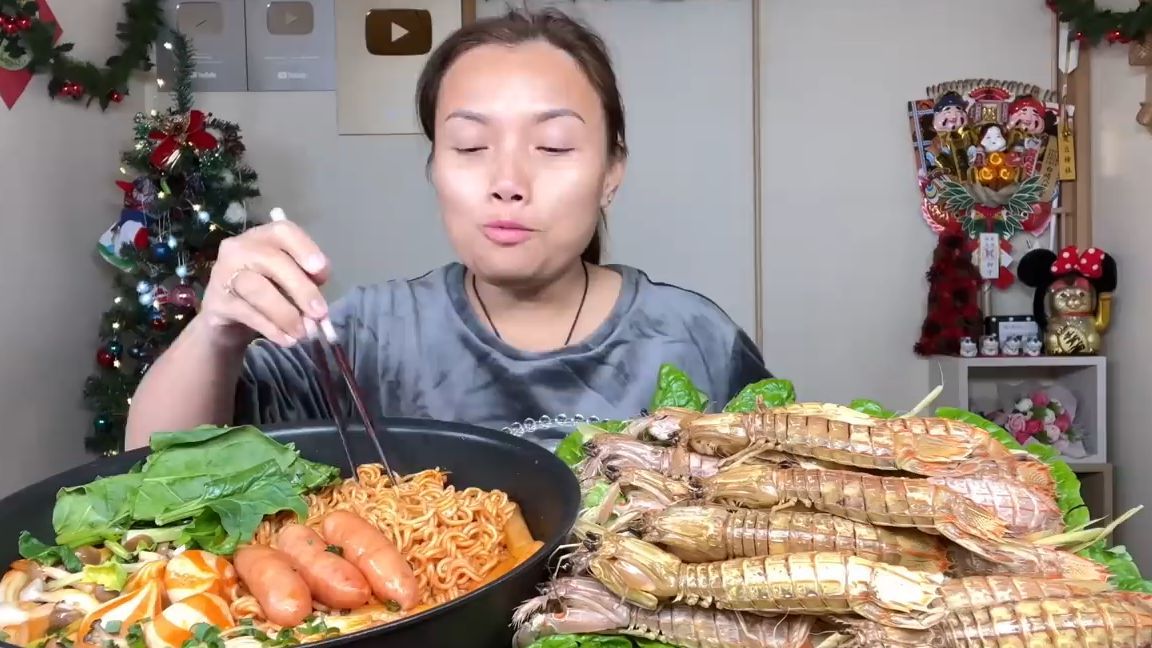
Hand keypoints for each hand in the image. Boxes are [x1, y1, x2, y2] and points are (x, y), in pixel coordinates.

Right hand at [198, 220, 330, 348]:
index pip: (282, 231)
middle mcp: (239, 248)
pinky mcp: (216, 302)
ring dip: (285, 313)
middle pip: (271, 260)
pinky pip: (246, 313)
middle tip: (319, 313)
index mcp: (263, 237)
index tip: (321, 271)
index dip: (304, 248)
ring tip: (303, 332)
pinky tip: (287, 339)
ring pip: (256, 288)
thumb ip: (308, 281)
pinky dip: (271, 328)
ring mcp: (223, 273)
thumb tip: (318, 298)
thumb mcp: (292, 282)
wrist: (230, 320)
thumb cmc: (269, 292)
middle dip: (300, 288)